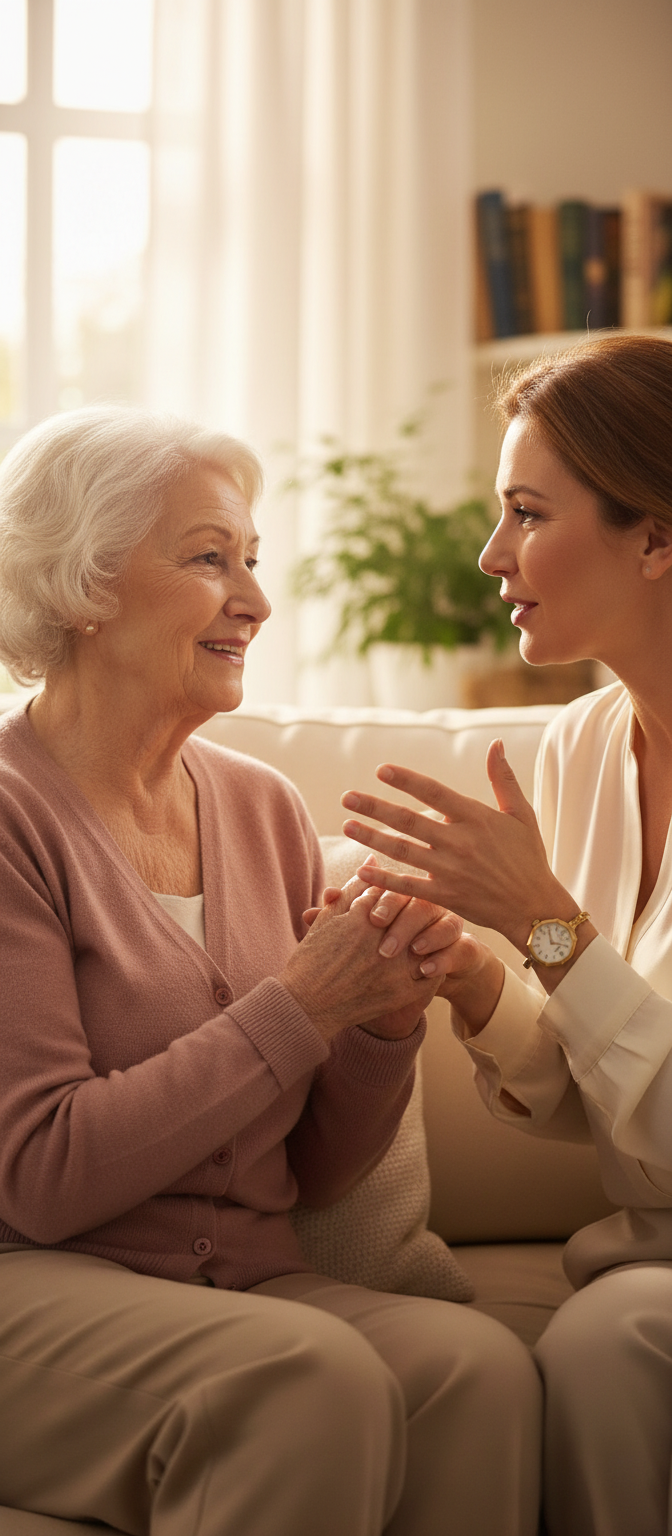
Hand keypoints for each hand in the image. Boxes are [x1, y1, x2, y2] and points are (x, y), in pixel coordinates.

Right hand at [285, 873, 438, 1041]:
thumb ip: (354, 889)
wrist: (307, 1005)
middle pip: (415, 913)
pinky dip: (434, 963)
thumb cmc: (312, 958)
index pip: (395, 892)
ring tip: (425, 935)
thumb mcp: (329, 918)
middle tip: (416, 913)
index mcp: (362, 919)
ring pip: (427, 941)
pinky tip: (429, 959)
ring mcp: (394, 970)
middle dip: (416, 911)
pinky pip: (431, 973)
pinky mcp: (401, 993)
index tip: (398, 896)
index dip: (399, 893)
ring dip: (429, 935)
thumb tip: (373, 859)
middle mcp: (381, 942)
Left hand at [340, 739, 571, 953]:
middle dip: (374, 807)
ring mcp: (451, 870)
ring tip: (346, 826)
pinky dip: (385, 878)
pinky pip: (409, 886)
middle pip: (408, 820)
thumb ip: (503, 779)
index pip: (433, 792)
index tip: (381, 770)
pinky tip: (362, 870)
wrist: (535, 907)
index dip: (406, 780)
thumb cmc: (529, 857)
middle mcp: (460, 842)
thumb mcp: (522, 813)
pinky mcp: (446, 896)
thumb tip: (495, 743)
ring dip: (371, 838)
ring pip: (402, 850)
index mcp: (476, 817)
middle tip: (347, 797)